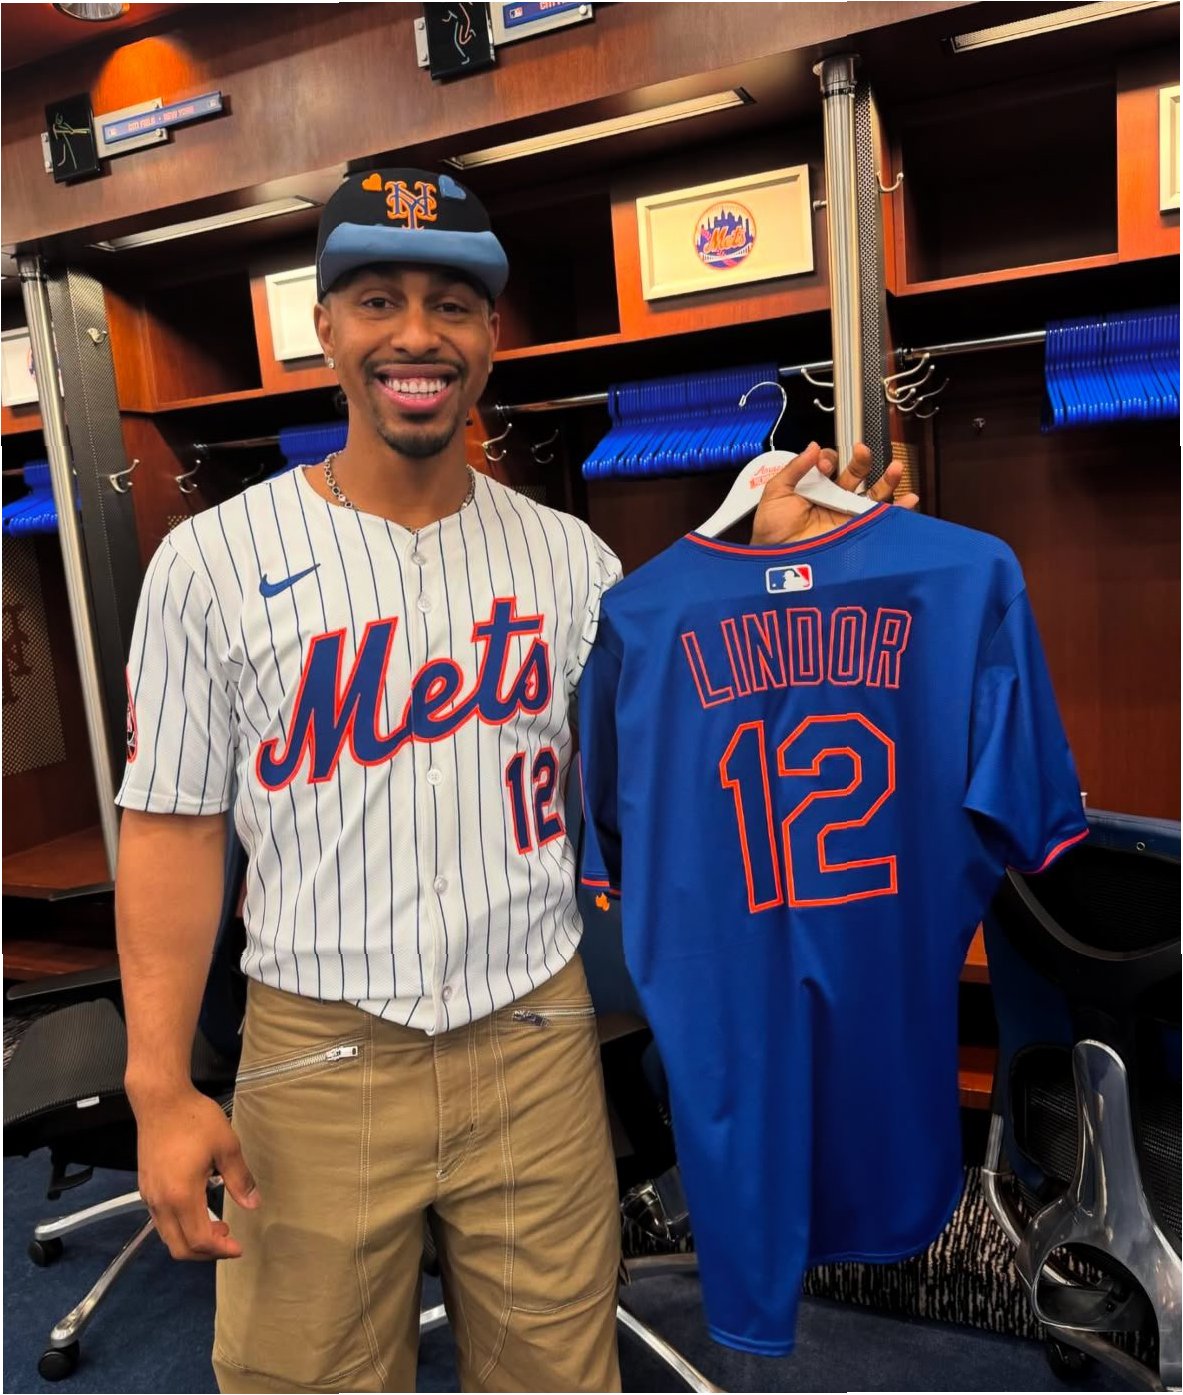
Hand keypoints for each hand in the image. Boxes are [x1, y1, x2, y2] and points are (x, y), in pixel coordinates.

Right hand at [132, 1085, 258, 1259]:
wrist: (160, 1100)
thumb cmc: (195, 1119)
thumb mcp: (226, 1146)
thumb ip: (240, 1179)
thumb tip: (253, 1204)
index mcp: (181, 1196)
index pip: (199, 1240)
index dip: (221, 1250)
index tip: (238, 1247)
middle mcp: (160, 1202)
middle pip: (179, 1247)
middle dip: (206, 1252)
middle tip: (228, 1240)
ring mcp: (149, 1196)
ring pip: (167, 1236)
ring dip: (192, 1240)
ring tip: (216, 1225)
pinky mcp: (146, 1187)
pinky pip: (160, 1220)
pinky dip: (180, 1227)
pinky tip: (197, 1210)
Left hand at [750, 441, 917, 547]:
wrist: (776, 565)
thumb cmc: (771, 533)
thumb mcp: (776, 494)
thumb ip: (794, 469)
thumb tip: (812, 446)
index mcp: (813, 488)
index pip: (828, 465)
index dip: (828, 459)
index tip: (823, 464)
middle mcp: (832, 500)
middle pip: (854, 476)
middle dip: (860, 461)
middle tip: (862, 451)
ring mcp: (846, 517)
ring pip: (872, 494)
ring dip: (886, 480)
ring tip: (896, 468)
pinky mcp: (857, 533)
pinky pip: (881, 520)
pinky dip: (898, 510)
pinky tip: (909, 499)